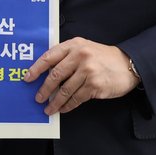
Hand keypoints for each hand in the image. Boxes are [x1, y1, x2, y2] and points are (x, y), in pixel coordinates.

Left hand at [22, 37, 139, 114]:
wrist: (128, 64)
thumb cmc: (103, 57)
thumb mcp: (84, 48)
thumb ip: (67, 56)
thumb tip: (46, 73)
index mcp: (74, 45)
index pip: (49, 56)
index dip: (36, 69)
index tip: (27, 78)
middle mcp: (80, 56)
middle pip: (55, 75)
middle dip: (44, 89)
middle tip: (38, 98)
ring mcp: (88, 70)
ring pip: (65, 90)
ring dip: (55, 102)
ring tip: (49, 108)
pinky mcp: (95, 85)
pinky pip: (76, 98)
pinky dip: (68, 105)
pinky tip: (63, 109)